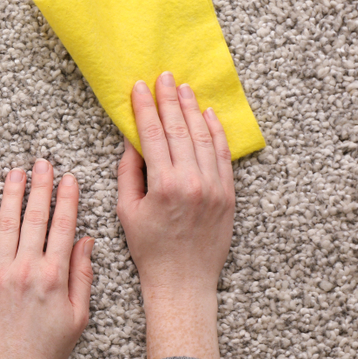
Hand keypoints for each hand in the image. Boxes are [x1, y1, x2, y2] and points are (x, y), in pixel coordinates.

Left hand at [0, 160, 94, 358]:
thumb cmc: (46, 351)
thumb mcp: (78, 317)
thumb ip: (82, 275)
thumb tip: (86, 240)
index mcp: (55, 277)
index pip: (63, 227)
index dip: (67, 199)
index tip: (69, 178)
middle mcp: (26, 270)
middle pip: (35, 218)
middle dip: (40, 186)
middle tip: (42, 163)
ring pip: (6, 225)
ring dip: (12, 195)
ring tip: (16, 172)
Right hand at [117, 72, 234, 358]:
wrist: (183, 282)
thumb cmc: (150, 250)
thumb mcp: (128, 211)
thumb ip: (128, 173)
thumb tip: (132, 141)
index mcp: (163, 185)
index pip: (152, 135)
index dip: (145, 108)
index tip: (139, 87)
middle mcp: (192, 181)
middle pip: (179, 129)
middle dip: (169, 100)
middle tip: (163, 76)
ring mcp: (214, 187)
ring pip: (203, 137)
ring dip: (192, 110)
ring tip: (183, 88)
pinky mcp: (229, 194)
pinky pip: (223, 155)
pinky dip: (216, 133)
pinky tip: (208, 115)